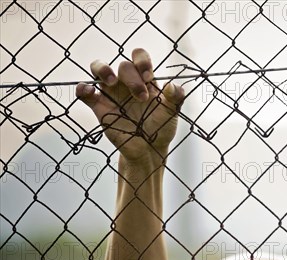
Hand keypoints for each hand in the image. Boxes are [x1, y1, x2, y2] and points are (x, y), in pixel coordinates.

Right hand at [76, 48, 184, 162]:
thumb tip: (173, 86)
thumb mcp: (172, 112)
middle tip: (142, 97)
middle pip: (123, 65)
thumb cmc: (161, 127)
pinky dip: (83, 88)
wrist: (149, 149)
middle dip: (132, 78)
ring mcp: (111, 93)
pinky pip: (85, 92)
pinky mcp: (99, 106)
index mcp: (144, 79)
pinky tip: (89, 91)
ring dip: (102, 69)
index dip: (142, 61)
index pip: (139, 57)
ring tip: (111, 81)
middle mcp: (126, 82)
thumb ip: (176, 98)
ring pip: (98, 69)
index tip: (148, 77)